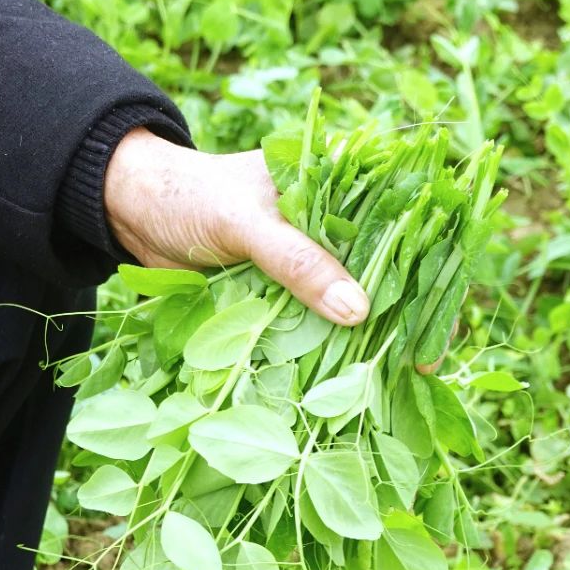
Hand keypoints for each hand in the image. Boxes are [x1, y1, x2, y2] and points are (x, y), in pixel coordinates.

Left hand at [103, 127, 453, 369]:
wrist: (129, 210)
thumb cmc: (189, 196)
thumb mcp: (247, 222)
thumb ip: (299, 261)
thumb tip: (359, 311)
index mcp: (337, 186)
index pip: (403, 226)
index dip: (429, 273)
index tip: (441, 322)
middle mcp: (330, 224)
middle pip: (384, 273)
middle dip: (404, 318)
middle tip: (424, 368)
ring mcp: (305, 262)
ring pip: (348, 303)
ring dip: (367, 341)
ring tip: (395, 383)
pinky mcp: (278, 293)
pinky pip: (310, 323)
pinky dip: (324, 349)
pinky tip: (344, 381)